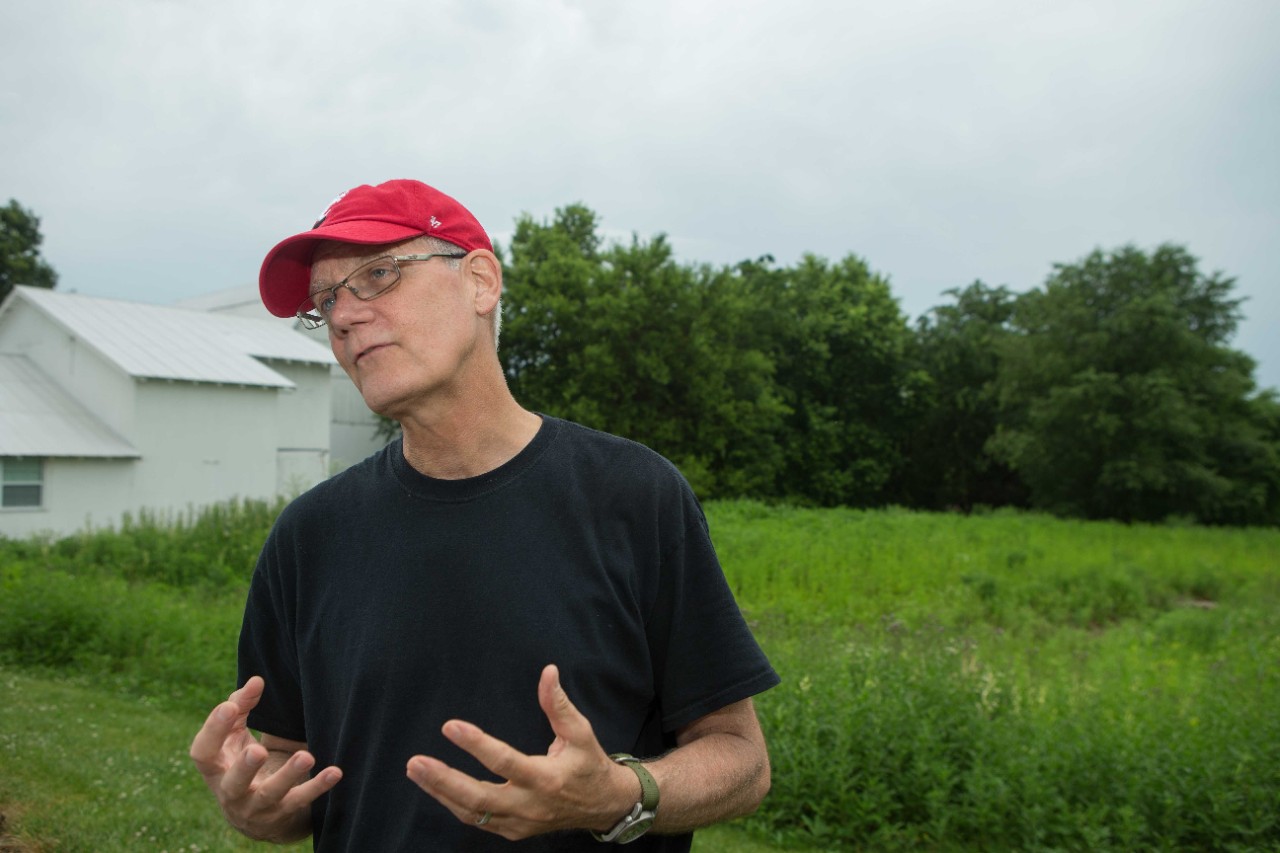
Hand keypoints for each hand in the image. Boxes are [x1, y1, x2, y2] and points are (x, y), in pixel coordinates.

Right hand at [189, 676, 341, 841]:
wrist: (255, 815)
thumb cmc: (240, 761)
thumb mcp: (235, 737)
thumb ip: (240, 706)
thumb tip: (256, 681)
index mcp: (215, 769)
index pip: (204, 753)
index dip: (213, 730)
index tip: (228, 706)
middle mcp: (231, 792)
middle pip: (233, 783)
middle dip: (245, 768)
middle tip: (257, 750)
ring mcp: (256, 806)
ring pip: (270, 794)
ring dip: (288, 775)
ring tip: (306, 756)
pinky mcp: (282, 813)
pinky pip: (301, 801)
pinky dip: (318, 787)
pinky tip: (335, 772)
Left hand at [405, 664, 635, 840]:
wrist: (603, 806)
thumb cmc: (589, 764)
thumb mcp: (580, 732)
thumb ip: (558, 704)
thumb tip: (547, 672)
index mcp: (546, 779)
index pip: (504, 762)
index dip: (476, 745)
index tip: (450, 726)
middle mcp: (530, 805)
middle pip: (478, 798)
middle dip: (443, 780)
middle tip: (415, 762)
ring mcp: (519, 822)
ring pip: (471, 813)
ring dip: (440, 792)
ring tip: (416, 771)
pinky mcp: (513, 831)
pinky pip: (477, 821)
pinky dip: (454, 804)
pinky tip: (436, 787)